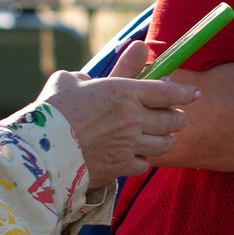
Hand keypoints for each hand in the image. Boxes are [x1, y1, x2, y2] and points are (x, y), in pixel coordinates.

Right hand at [40, 43, 197, 184]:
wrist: (39, 149)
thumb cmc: (51, 110)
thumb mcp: (71, 80)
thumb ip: (93, 73)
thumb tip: (106, 67)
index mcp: (125, 92)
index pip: (169, 92)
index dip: (185, 92)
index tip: (195, 93)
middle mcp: (134, 118)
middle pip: (174, 120)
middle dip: (177, 118)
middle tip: (174, 117)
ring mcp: (130, 144)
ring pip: (165, 144)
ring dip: (165, 139)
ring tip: (159, 137)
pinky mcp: (121, 167)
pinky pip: (145, 164)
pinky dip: (142, 160)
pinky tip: (134, 156)